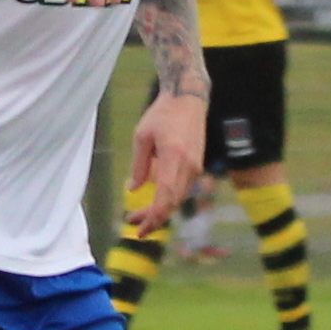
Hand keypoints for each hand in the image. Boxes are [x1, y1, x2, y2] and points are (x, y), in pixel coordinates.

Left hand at [123, 91, 206, 233]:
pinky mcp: (197, 166)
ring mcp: (196, 167)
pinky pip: (182, 189)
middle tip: (133, 226)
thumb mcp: (142, 136)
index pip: (165, 195)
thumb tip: (133, 190)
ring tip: (137, 216)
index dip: (153, 216)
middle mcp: (189, 165)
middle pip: (172, 202)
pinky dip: (168, 200)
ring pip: (178, 198)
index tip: (140, 229)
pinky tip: (153, 202)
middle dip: (153, 219)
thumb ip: (139, 165)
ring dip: (160, 210)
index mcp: (173, 156)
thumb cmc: (162, 114)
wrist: (189, 100)